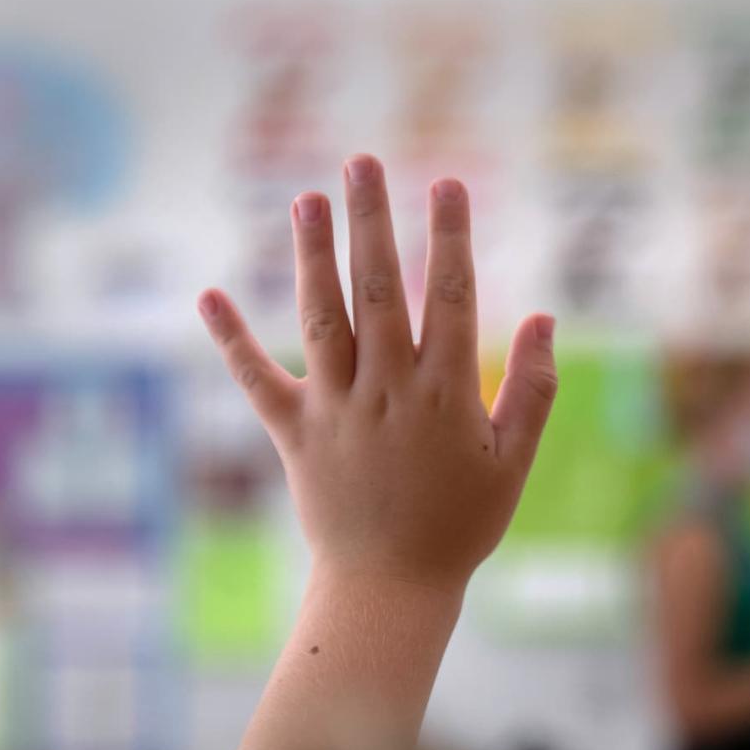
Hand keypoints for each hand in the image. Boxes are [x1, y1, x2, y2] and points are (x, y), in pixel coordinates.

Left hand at [198, 154, 557, 596]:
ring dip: (311, 256)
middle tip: (362, 161)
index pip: (449, 297)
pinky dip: (231, 340)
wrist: (391, 588)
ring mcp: (335, 410)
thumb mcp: (513, 461)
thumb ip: (531, 389)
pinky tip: (208, 295)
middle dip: (371, 221)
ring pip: (321, 318)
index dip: (448, 237)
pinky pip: (257, 380)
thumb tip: (542, 317)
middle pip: (377, 290)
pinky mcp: (294, 434)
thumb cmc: (461, 525)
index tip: (446, 184)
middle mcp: (385, 390)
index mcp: (443, 393)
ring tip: (307, 198)